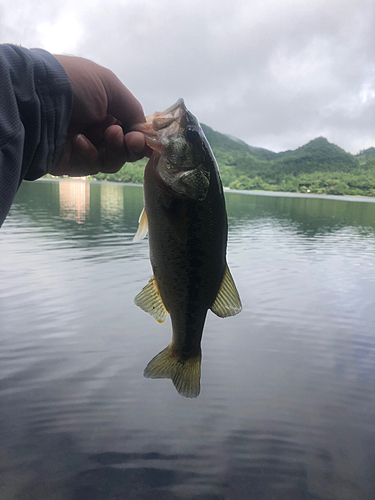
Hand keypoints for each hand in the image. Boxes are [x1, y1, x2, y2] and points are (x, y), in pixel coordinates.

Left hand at [52, 55, 148, 176]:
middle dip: (131, 146)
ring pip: (111, 161)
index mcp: (104, 108)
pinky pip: (91, 166)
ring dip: (115, 150)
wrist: (36, 98)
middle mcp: (94, 128)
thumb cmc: (74, 84)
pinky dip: (90, 154)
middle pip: (124, 149)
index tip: (145, 139)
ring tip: (109, 135)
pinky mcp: (71, 163)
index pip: (129, 129)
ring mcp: (83, 147)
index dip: (139, 136)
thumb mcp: (109, 86)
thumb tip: (145, 131)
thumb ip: (133, 109)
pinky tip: (80, 140)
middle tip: (131, 140)